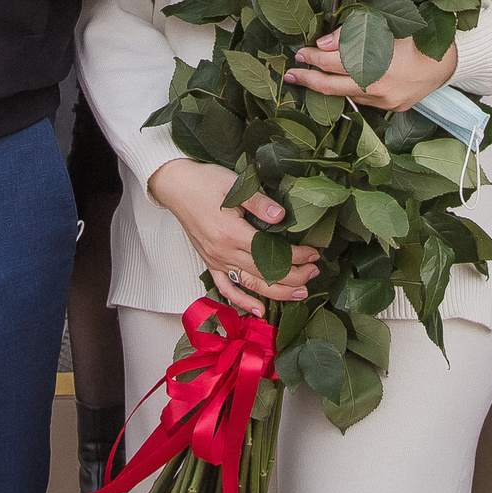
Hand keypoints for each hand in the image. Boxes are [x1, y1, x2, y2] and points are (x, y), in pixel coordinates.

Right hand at [148, 159, 319, 316]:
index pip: (271, 253)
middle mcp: (223, 253)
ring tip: (300, 293)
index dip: (296, 257)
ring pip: (250, 285)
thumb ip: (259, 203)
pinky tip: (258, 310)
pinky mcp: (209, 263)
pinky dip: (242, 302)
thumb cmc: (205, 182)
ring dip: (276, 292)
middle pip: (264, 273)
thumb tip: (282, 216)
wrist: (176, 186)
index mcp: (231, 233)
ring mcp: (215, 261)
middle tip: (314, 274)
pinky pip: (226, 289)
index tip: (313, 254)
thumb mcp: (234, 185)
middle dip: (294, 276)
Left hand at [287, 29, 457, 112]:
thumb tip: (323, 44)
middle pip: (332, 87)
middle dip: (308, 79)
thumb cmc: (419, 38)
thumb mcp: (388, 27)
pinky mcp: (392, 109)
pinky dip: (351, 90)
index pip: (334, 62)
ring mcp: (385, 103)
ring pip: (348, 96)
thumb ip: (354, 35)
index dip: (315, 57)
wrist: (449, 62)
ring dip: (328, 86)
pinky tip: (343, 83)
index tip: (302, 51)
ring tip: (312, 76)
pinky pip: (364, 100)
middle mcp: (379, 88)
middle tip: (291, 73)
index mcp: (378, 64)